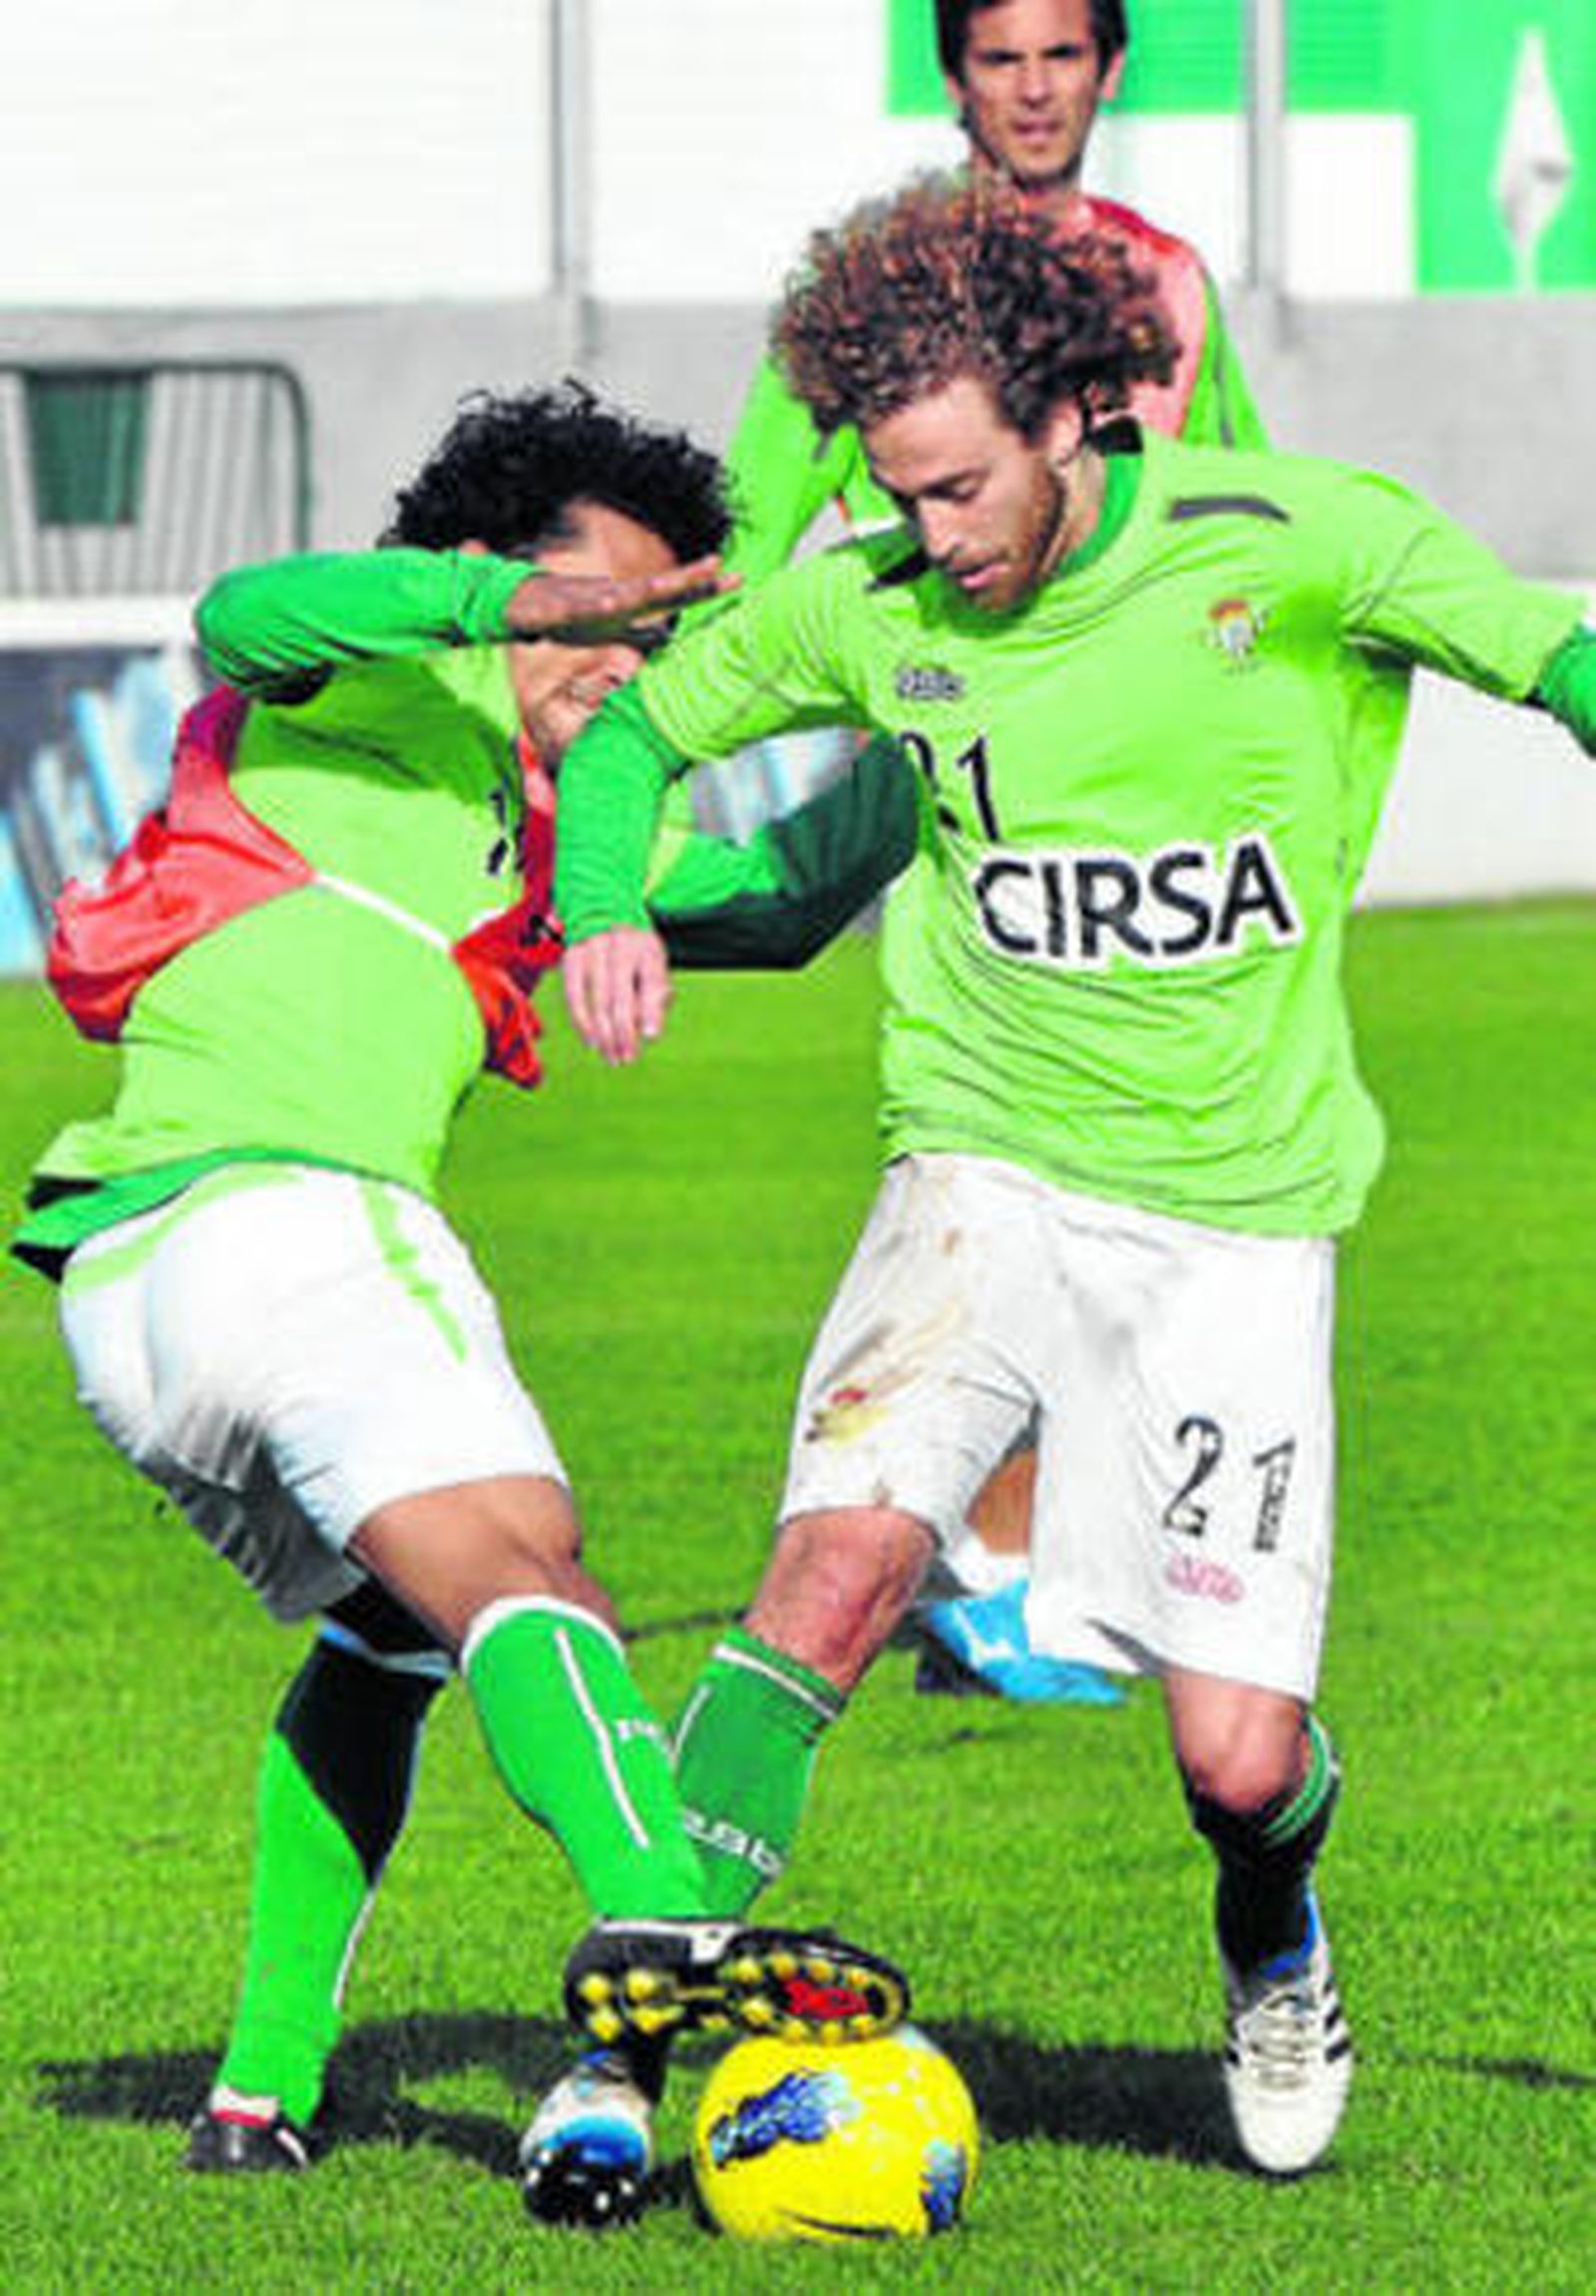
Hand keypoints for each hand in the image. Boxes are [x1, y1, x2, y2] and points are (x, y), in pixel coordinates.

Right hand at [506, 556, 737, 647]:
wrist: (523, 604)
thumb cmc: (571, 615)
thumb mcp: (615, 630)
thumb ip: (643, 634)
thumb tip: (669, 639)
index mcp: (631, 604)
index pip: (676, 595)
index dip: (706, 588)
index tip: (739, 579)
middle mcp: (617, 597)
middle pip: (659, 587)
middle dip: (689, 578)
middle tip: (719, 565)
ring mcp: (591, 600)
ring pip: (625, 593)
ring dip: (650, 587)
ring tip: (675, 581)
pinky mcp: (564, 608)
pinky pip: (583, 608)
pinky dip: (597, 605)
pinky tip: (612, 605)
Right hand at [562, 926, 672, 1064]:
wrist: (604, 914)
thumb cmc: (636, 954)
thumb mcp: (655, 965)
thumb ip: (657, 995)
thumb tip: (649, 1031)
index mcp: (648, 949)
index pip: (652, 981)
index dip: (652, 1010)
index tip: (651, 1036)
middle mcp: (621, 946)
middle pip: (621, 997)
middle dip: (624, 1033)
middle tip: (627, 1058)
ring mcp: (593, 950)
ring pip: (597, 1001)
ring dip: (604, 1035)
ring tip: (612, 1057)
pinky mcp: (572, 957)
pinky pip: (574, 996)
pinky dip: (583, 1022)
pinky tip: (592, 1041)